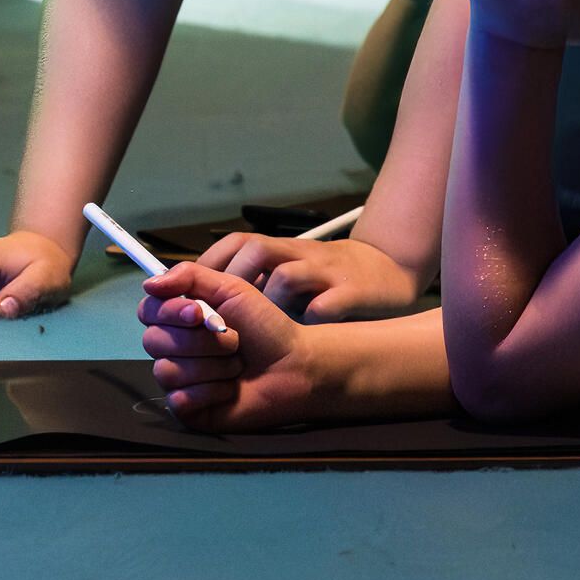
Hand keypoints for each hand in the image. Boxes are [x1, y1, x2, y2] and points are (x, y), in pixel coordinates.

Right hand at [140, 263, 329, 428]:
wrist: (292, 364)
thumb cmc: (265, 326)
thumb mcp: (231, 289)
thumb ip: (190, 276)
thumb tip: (149, 281)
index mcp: (181, 319)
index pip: (148, 311)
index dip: (168, 311)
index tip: (196, 312)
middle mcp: (175, 349)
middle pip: (153, 341)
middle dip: (199, 340)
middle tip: (233, 340)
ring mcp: (180, 379)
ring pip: (168, 370)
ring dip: (211, 365)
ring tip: (236, 364)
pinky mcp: (189, 408)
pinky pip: (181, 399)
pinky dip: (211, 391)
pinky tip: (230, 389)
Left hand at [193, 231, 421, 320]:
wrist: (387, 270)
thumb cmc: (327, 280)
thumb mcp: (288, 272)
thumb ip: (251, 281)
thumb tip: (198, 300)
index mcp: (282, 251)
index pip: (236, 243)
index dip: (209, 265)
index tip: (192, 296)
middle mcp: (301, 254)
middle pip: (255, 250)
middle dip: (232, 282)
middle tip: (222, 319)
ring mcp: (328, 271)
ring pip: (287, 276)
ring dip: (269, 303)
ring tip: (262, 333)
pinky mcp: (353, 292)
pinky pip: (327, 305)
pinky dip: (312, 319)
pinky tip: (305, 335)